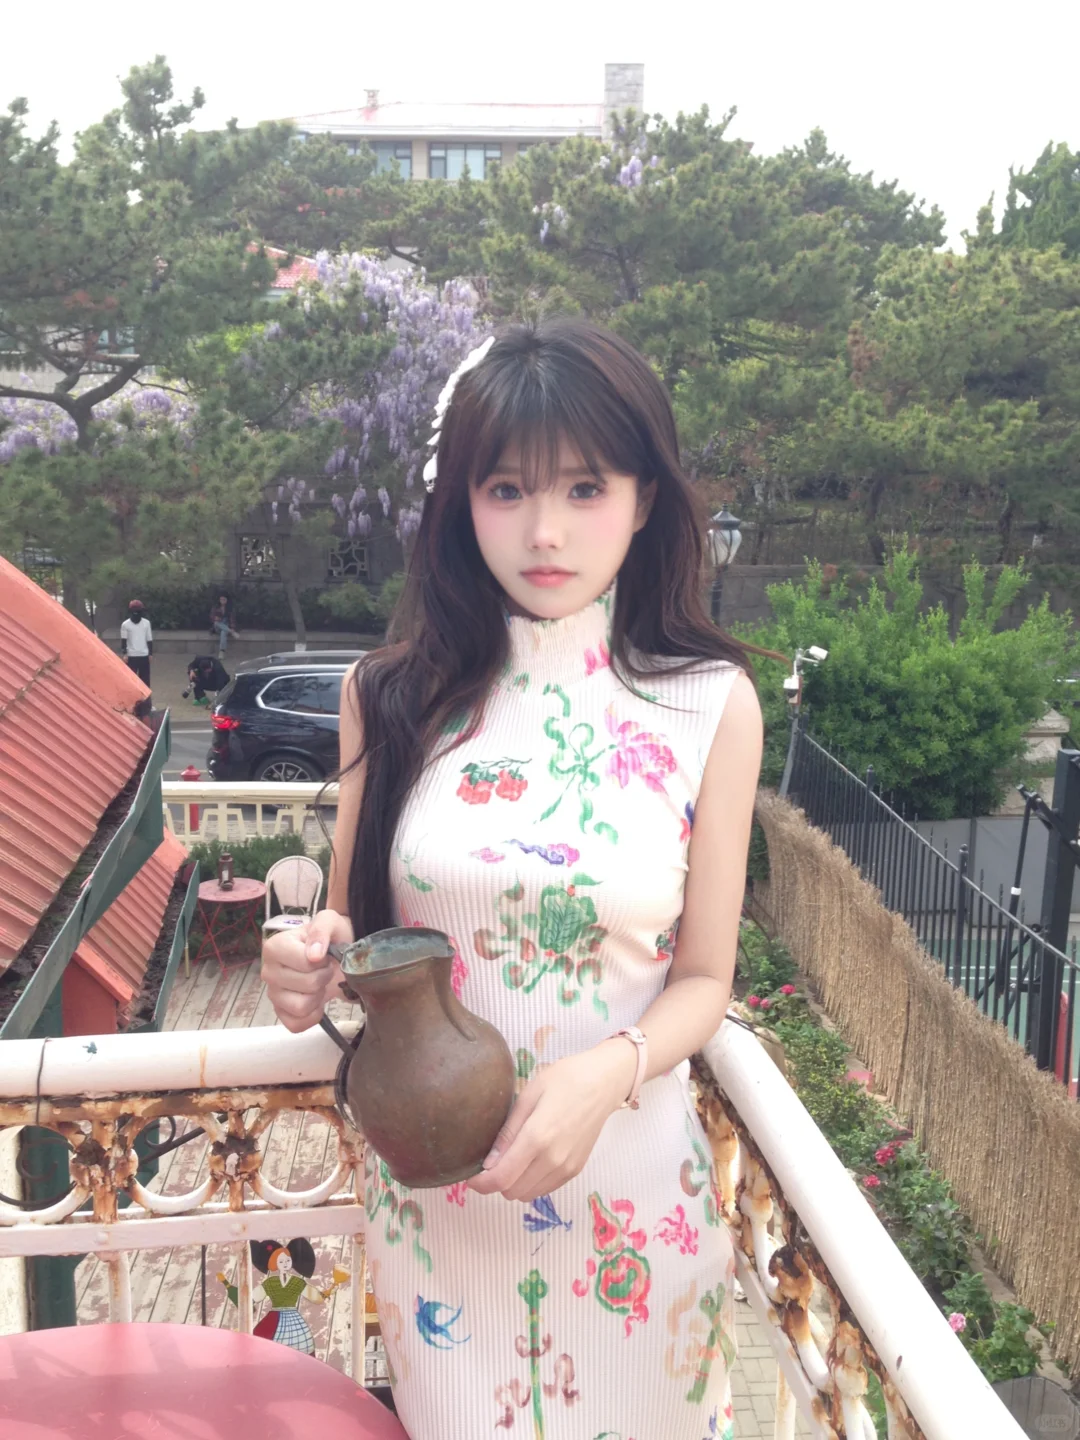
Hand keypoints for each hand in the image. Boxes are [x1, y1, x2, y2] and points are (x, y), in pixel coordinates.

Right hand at [261, 907, 352, 1031]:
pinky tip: (316, 1001)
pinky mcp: (281, 1013)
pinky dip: (312, 1015)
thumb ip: (321, 930)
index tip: (324, 955)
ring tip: (319, 983)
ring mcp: (273, 994)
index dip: (323, 961)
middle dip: (324, 977)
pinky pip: (296, 1025)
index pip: (305, 963)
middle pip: (307, 985)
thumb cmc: (329, 936)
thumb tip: (314, 955)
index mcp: (274, 947)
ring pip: (302, 1007)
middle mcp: (268, 971)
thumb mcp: (330, 921)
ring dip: (318, 996)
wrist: (334, 951)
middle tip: (324, 969)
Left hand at [467, 1041, 637, 1201]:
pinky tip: (530, 1160)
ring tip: (510, 1159)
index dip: (480, 1183)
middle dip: (495, 1182)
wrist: (605, 1082)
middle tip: (490, 1161)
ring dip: (513, 1184)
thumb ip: (508, 1132)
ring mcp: (567, 1168)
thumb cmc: (566, 1079)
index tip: (470, 1176)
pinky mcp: (576, 1170)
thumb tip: (488, 1162)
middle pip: (512, 1191)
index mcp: (538, 1138)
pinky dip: (531, 1182)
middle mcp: (553, 1160)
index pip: (501, 1178)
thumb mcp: (530, 1095)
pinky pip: (544, 1189)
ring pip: (528, 1194)